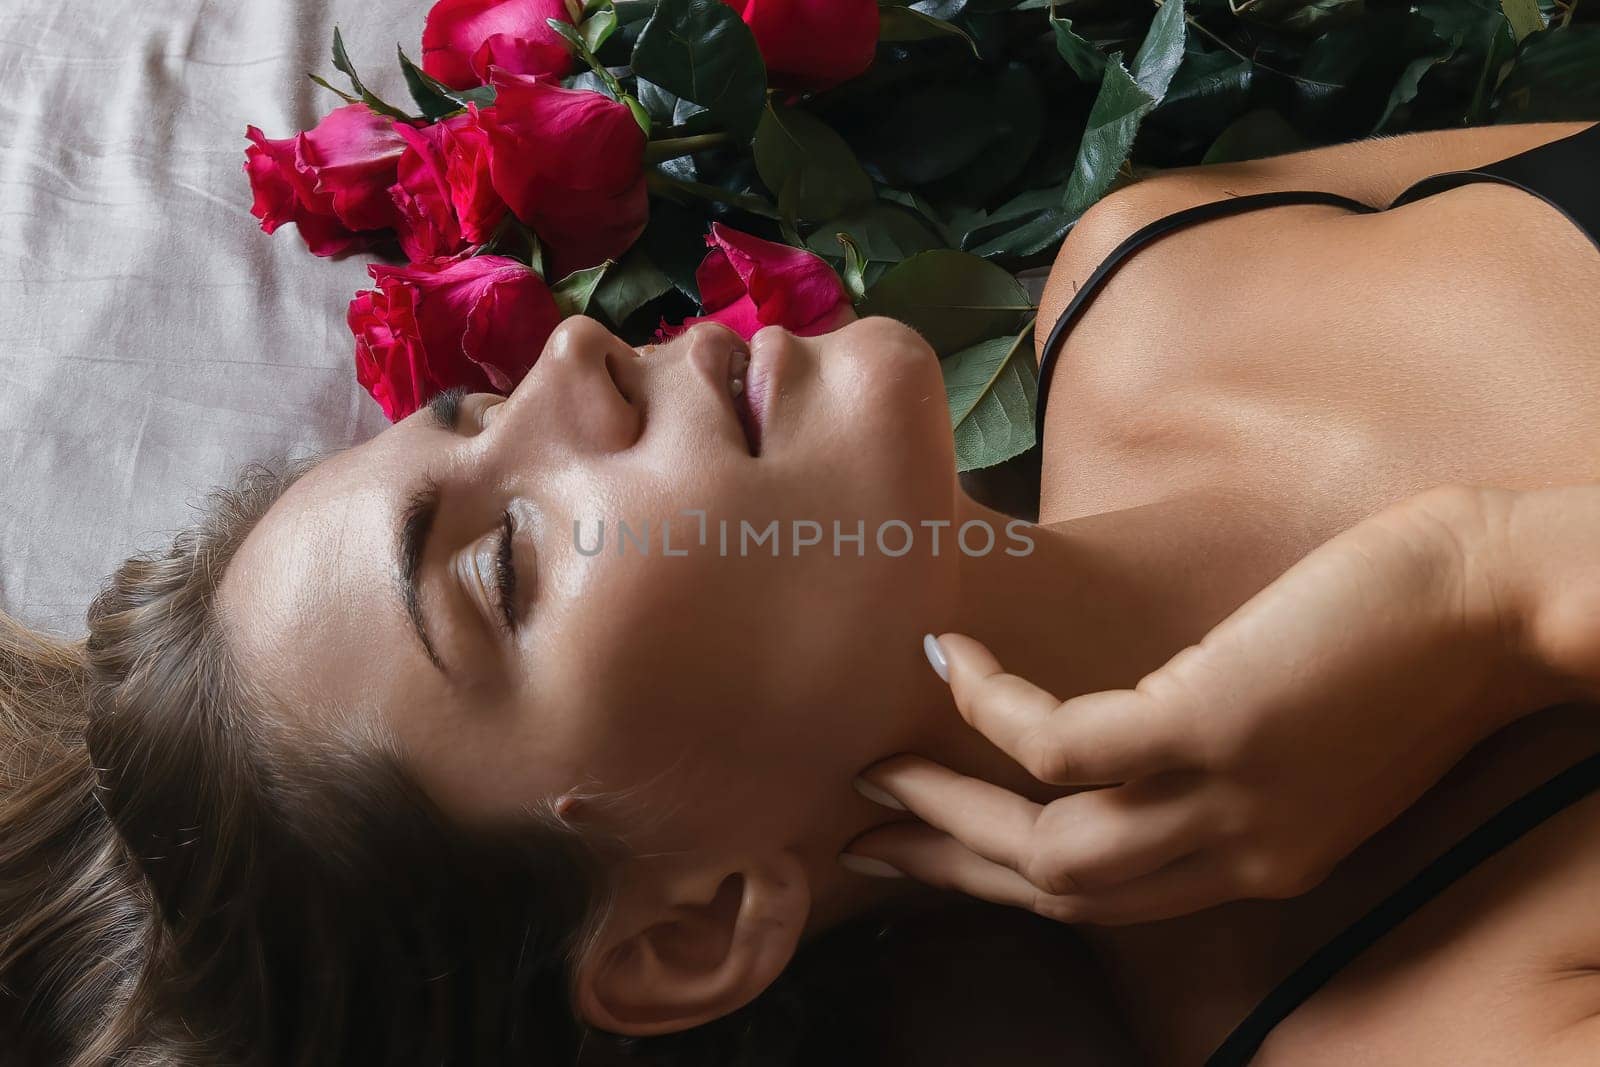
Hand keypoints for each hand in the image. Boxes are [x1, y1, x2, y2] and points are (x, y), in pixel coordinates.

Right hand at [840, 486, 1571, 923]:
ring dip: (948, 801)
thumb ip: (1231, 748)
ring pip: (1048, 844)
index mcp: (1261, 857)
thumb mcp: (1317, 725)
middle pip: (1061, 890)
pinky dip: (991, 705)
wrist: (1514, 602)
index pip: (1113, 898)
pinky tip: (955, 656)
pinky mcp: (1209, 725)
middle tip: (868, 828)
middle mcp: (1235, 851)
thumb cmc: (1420, 641)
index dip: (1010, 880)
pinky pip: (1059, 744)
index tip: (936, 850)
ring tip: (879, 759)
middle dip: (954, 863)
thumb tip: (1141, 718)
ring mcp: (1222, 797)